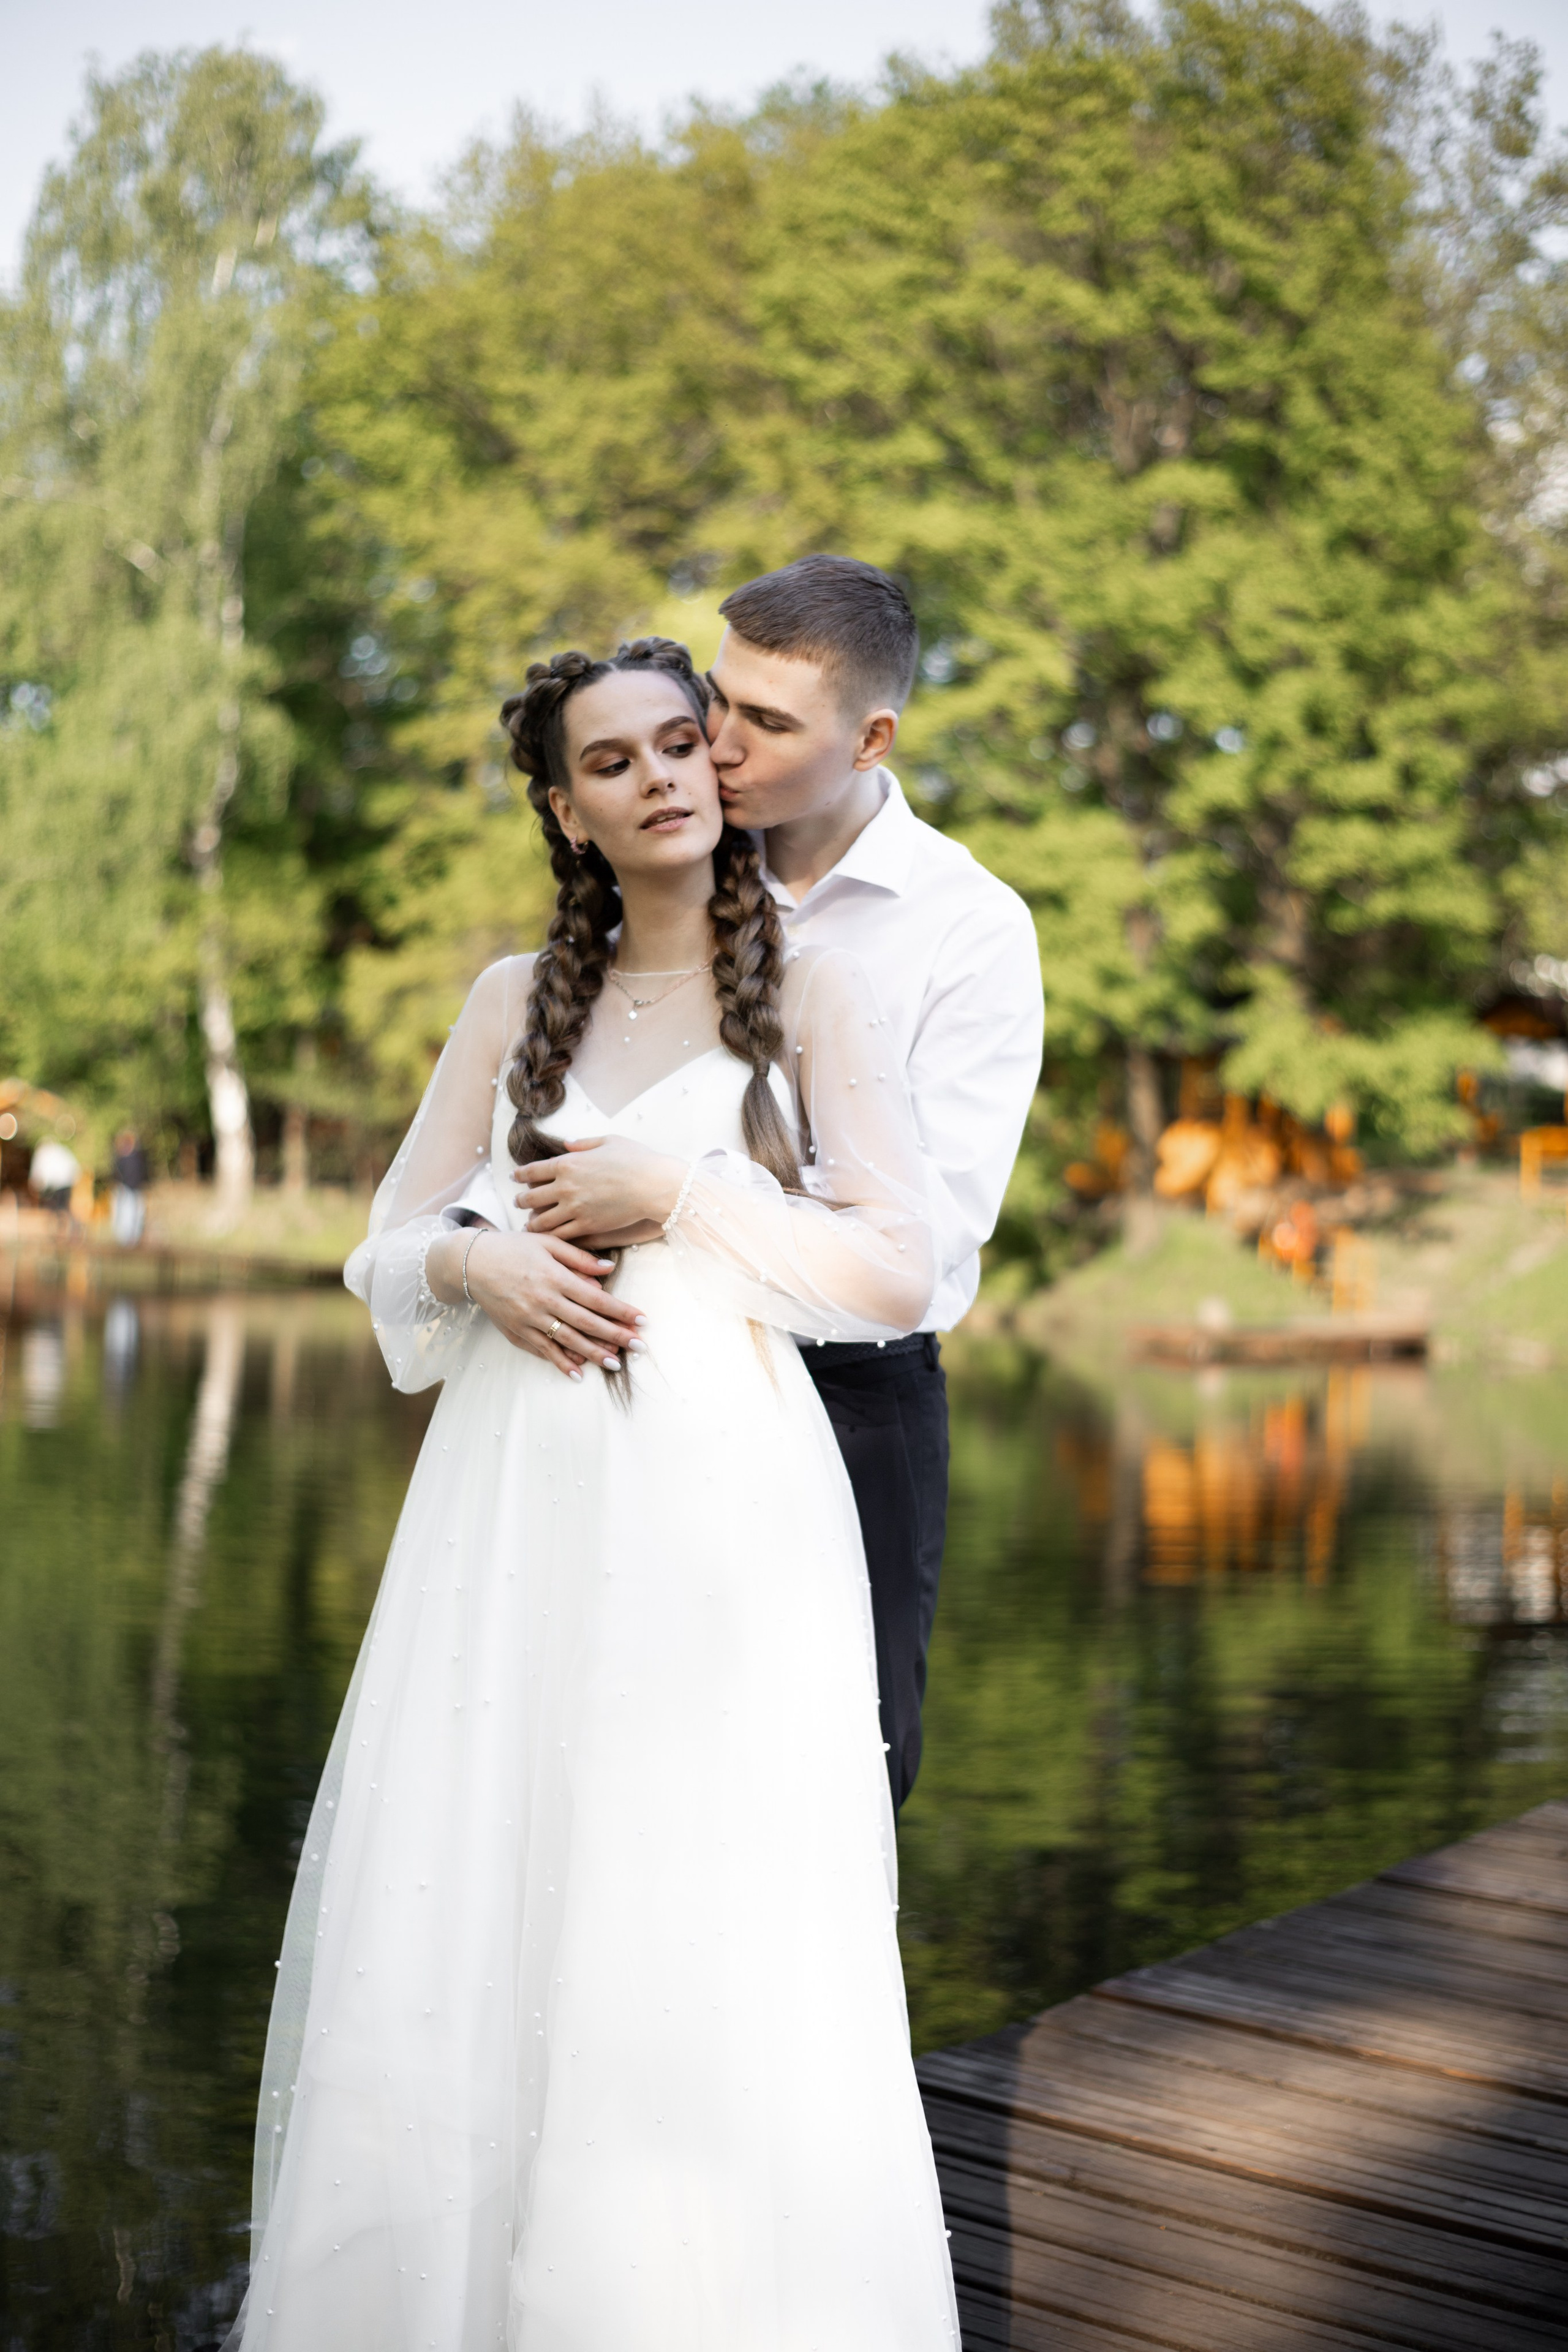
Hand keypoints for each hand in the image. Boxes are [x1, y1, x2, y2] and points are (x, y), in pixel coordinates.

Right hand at [429, 1225, 643, 1377]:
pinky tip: (578, 1372)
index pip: (596, 1299)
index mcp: (555, 1277)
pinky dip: (560, 1362)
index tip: (642, 1321)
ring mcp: (528, 1319)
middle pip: (586, 1323)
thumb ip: (579, 1258)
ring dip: (593, 1354)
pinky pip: (542, 1350)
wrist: (471, 1263)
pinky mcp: (516, 1331)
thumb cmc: (513, 1248)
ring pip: (566, 1340)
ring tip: (615, 1364)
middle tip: (640, 1347)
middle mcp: (543, 1300)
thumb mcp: (547, 1243)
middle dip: (616, 1336)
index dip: (621, 1311)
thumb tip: (610, 1270)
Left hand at [515, 1136, 683, 1241]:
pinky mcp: (587, 1226)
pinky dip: (551, 1237)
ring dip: (532, 1223)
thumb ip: (583, 1143)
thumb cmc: (635, 1159)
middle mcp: (565, 1187)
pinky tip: (547, 1238)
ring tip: (528, 1225)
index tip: (514, 1177)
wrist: (654, 1184)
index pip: (532, 1170)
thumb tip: (566, 1143)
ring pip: (541, 1221)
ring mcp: (575, 1209)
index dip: (519, 1175)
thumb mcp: (608, 1141)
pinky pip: (561, 1235)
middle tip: (518, 1202)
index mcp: (567, 1163)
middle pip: (531, 1198)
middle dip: (521, 1201)